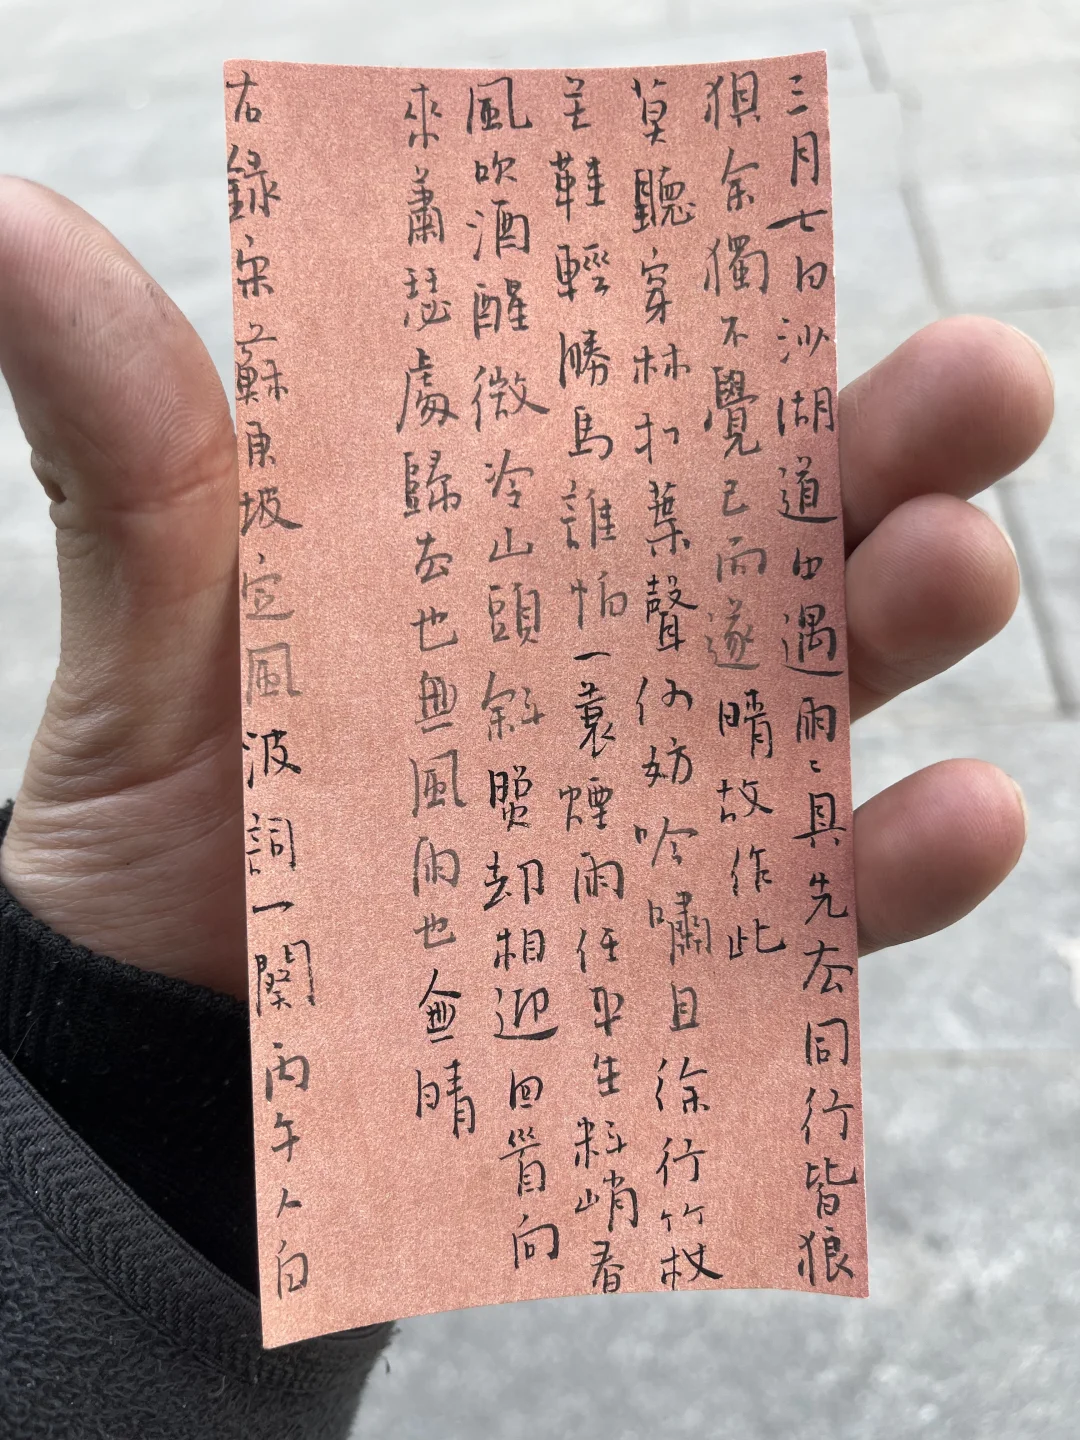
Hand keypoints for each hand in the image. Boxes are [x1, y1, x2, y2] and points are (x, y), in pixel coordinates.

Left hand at [0, 180, 1050, 998]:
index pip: (663, 400)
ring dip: (919, 620)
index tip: (793, 262)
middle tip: (983, 384)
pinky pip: (826, 898)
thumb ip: (125, 426)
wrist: (172, 1021)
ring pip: (838, 686)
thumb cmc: (179, 787)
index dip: (745, 327)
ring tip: (956, 567)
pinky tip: (960, 815)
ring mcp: (680, 783)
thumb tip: (5, 221)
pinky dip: (899, 862)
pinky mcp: (702, 932)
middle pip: (794, 522)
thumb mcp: (156, 597)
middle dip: (899, 445)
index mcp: (523, 527)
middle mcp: (628, 638)